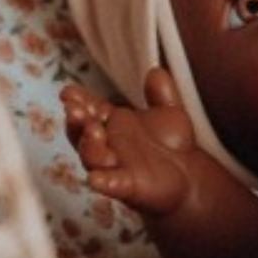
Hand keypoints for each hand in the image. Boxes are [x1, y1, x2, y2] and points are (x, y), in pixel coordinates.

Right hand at [62, 69, 199, 215]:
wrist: (189, 175)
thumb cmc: (169, 142)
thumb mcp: (169, 112)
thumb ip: (162, 93)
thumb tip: (157, 71)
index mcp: (112, 123)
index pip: (89, 109)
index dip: (78, 100)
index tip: (68, 91)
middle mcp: (107, 144)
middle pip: (82, 132)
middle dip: (76, 121)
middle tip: (74, 109)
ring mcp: (115, 166)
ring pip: (92, 157)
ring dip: (88, 146)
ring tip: (92, 131)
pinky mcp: (127, 187)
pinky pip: (111, 184)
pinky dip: (103, 182)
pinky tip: (95, 180)